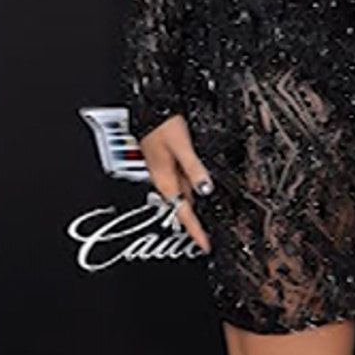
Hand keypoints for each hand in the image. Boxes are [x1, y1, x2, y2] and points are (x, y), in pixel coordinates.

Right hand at [138, 113, 211, 251]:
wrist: (146, 108)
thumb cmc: (160, 124)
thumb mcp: (181, 146)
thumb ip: (194, 169)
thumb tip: (206, 189)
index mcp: (164, 179)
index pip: (182, 212)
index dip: (195, 231)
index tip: (204, 246)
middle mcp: (163, 178)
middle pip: (182, 206)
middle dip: (195, 223)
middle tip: (208, 238)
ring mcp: (164, 170)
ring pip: (182, 195)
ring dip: (193, 208)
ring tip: (208, 221)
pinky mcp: (166, 162)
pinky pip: (181, 182)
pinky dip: (191, 190)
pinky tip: (199, 190)